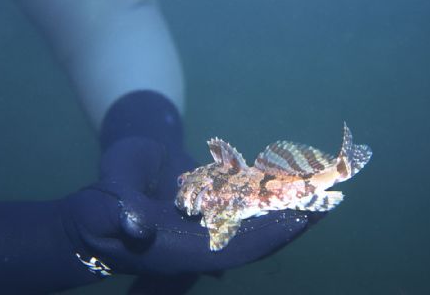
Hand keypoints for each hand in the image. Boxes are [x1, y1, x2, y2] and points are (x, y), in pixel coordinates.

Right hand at [61, 91, 324, 275]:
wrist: (105, 198)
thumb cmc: (97, 204)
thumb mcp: (98, 205)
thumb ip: (115, 214)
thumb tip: (140, 228)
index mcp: (179, 250)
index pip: (235, 247)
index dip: (271, 232)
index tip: (305, 213)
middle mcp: (201, 245)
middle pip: (257, 236)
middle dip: (292, 219)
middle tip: (331, 196)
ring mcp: (208, 229)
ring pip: (257, 221)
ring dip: (289, 205)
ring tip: (324, 183)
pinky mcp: (210, 211)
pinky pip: (247, 206)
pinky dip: (272, 193)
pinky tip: (295, 178)